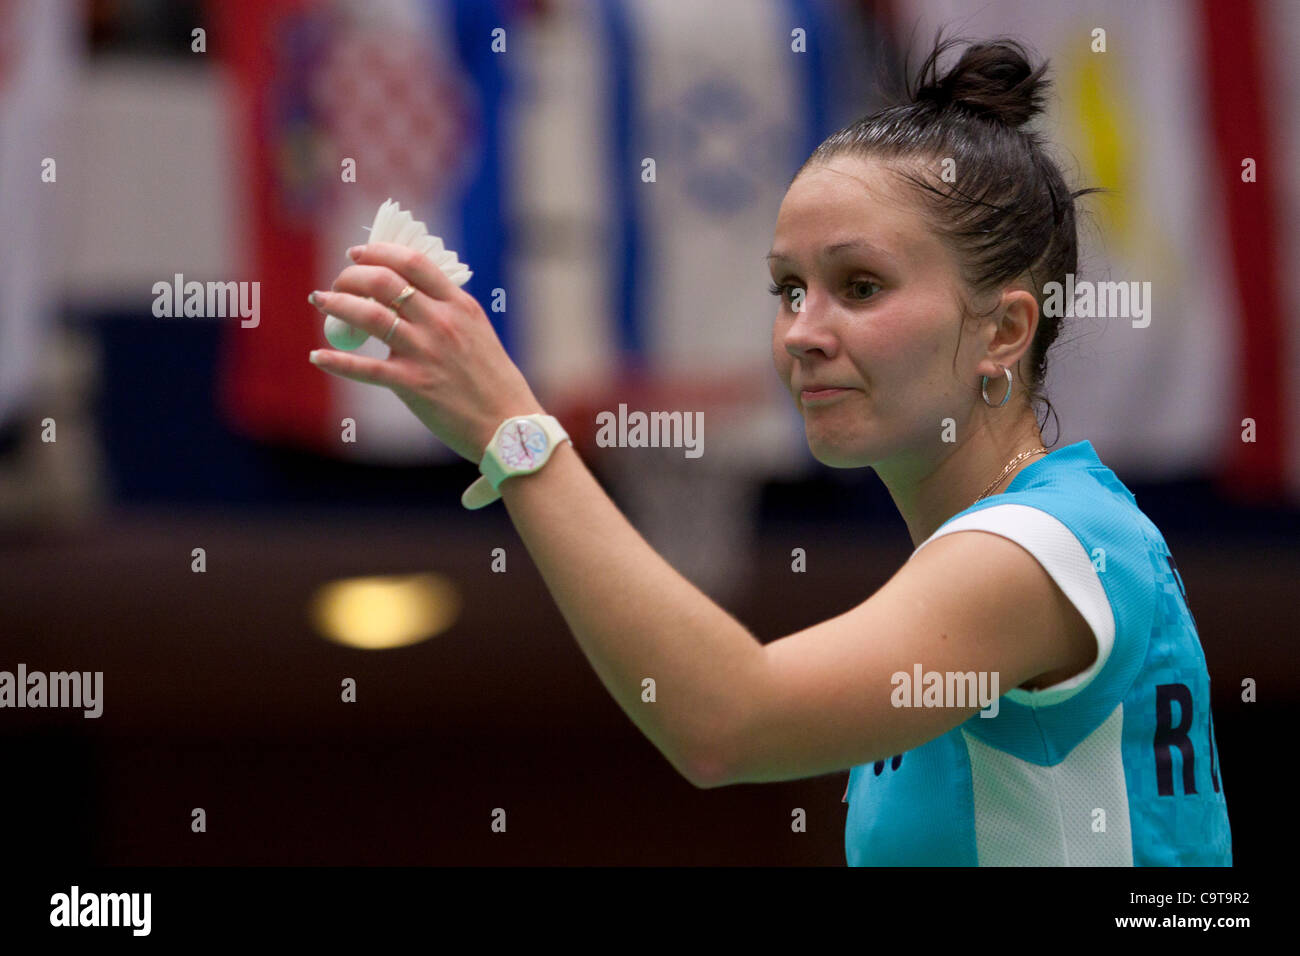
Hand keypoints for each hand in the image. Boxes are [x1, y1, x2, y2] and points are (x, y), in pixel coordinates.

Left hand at [307, 241, 543, 462]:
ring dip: (337, 304)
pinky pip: (365, 368)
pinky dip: (336, 360)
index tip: (357, 254)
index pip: (414, 263)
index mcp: (460, 306)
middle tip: (337, 284)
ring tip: (321, 302)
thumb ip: (448, 312)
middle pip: (385, 281)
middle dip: (351, 276)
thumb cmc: (494, 383)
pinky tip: (318, 356)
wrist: (508, 426)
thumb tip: (411, 297)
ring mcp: (426, 352)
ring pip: (369, 315)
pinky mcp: (413, 384)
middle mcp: (442, 323)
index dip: (379, 252)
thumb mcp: (478, 333)